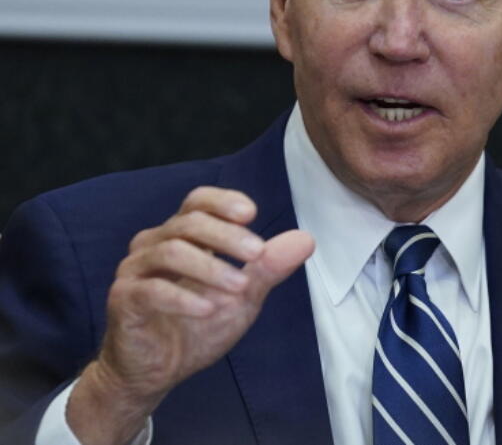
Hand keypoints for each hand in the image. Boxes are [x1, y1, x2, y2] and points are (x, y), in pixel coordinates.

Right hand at [67, 186, 313, 444]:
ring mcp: (135, 271)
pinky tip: (208, 309)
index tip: (252, 213)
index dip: (222, 201)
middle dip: (226, 235)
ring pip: (170, 251)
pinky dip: (184, 298)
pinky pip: (151, 290)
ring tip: (241, 286)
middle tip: (257, 252)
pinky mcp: (124, 300)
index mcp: (182, 236)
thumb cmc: (198, 326)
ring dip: (210, 267)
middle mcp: (154, 245)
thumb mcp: (242, 296)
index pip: (198, 201)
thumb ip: (268, 267)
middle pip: (188, 222)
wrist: (158, 371)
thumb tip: (306, 240)